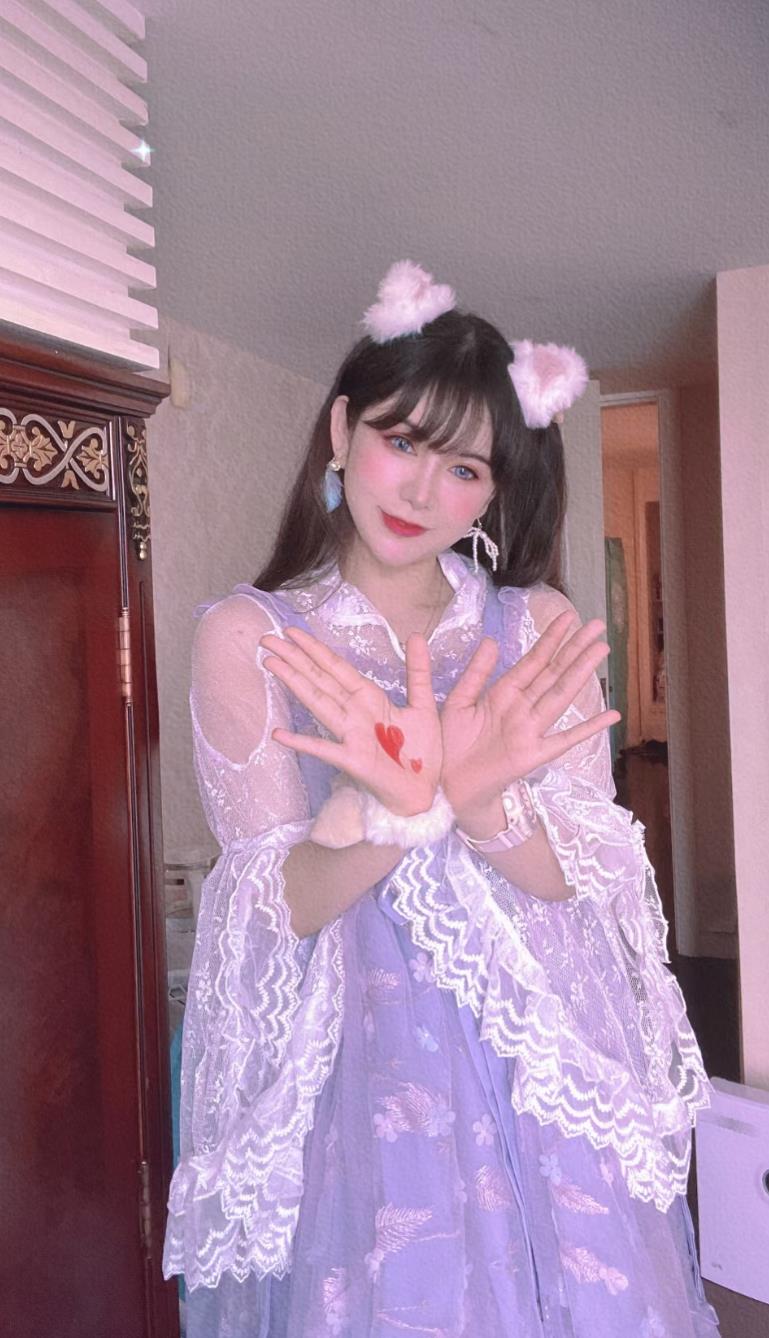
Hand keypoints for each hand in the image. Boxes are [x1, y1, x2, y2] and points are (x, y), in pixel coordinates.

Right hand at [260, 628, 442, 815]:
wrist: (425, 791)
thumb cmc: (421, 754)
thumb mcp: (424, 705)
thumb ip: (418, 672)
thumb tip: (415, 635)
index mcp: (370, 698)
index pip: (337, 667)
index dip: (314, 648)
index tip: (291, 631)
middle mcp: (355, 713)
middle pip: (320, 679)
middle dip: (294, 657)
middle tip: (267, 638)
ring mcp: (351, 735)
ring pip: (319, 702)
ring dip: (295, 682)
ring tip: (271, 664)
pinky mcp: (353, 760)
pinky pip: (325, 750)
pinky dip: (302, 742)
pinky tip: (279, 735)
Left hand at [440, 610, 619, 816]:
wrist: (446, 785)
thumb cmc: (450, 745)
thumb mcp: (458, 702)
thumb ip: (476, 673)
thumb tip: (492, 640)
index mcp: (503, 693)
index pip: (533, 660)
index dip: (551, 639)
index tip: (568, 616)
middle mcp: (522, 708)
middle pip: (553, 672)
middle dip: (575, 648)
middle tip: (598, 625)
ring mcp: (531, 731)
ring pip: (560, 695)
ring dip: (581, 672)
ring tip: (601, 650)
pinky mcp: (533, 755)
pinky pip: (565, 739)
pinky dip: (588, 728)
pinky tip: (612, 716)